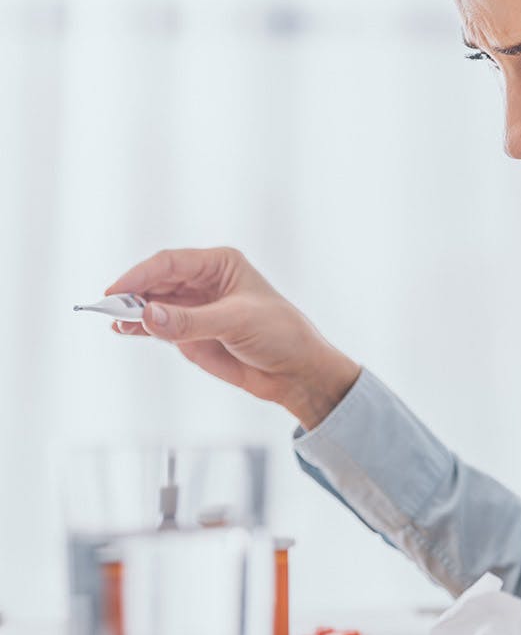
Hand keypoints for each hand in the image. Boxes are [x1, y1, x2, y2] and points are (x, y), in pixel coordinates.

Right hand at [105, 248, 360, 429]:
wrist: (296, 371)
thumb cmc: (280, 335)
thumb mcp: (237, 322)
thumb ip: (191, 321)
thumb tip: (147, 316)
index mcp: (219, 264)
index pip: (169, 263)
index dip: (140, 275)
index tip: (116, 291)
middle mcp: (204, 281)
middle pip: (156, 281)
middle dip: (132, 293)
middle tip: (110, 310)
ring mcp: (195, 308)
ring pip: (152, 304)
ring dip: (132, 312)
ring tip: (114, 323)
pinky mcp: (190, 333)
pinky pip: (157, 326)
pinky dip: (139, 328)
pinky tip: (123, 331)